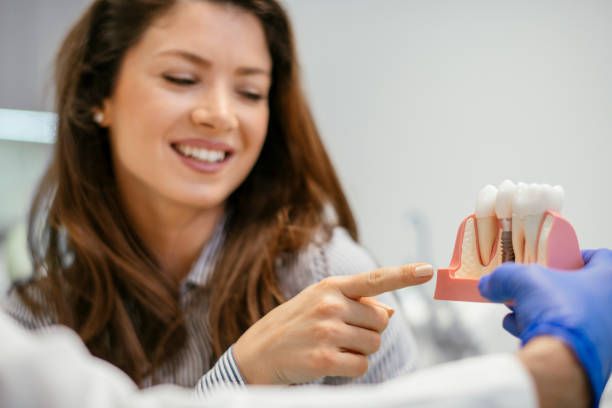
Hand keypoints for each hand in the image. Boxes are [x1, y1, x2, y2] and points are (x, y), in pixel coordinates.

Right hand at [233, 263, 432, 384]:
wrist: (258, 352)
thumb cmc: (296, 324)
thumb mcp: (321, 303)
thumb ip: (355, 303)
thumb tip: (389, 311)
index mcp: (331, 287)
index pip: (374, 279)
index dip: (403, 274)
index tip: (428, 269)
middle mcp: (330, 305)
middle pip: (381, 321)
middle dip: (368, 330)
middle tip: (341, 333)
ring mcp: (326, 331)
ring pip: (374, 344)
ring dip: (360, 350)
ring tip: (332, 347)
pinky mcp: (324, 359)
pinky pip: (361, 366)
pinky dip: (351, 368)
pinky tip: (329, 362)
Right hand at [479, 249, 611, 403]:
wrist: (563, 362)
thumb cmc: (560, 313)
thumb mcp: (522, 279)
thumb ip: (504, 276)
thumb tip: (490, 283)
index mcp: (608, 280)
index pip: (599, 258)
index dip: (574, 256)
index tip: (555, 260)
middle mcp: (611, 307)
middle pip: (578, 289)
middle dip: (548, 289)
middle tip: (529, 288)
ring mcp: (605, 335)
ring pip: (570, 315)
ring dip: (542, 312)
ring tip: (517, 311)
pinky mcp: (592, 357)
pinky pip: (566, 338)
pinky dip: (544, 332)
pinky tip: (521, 330)